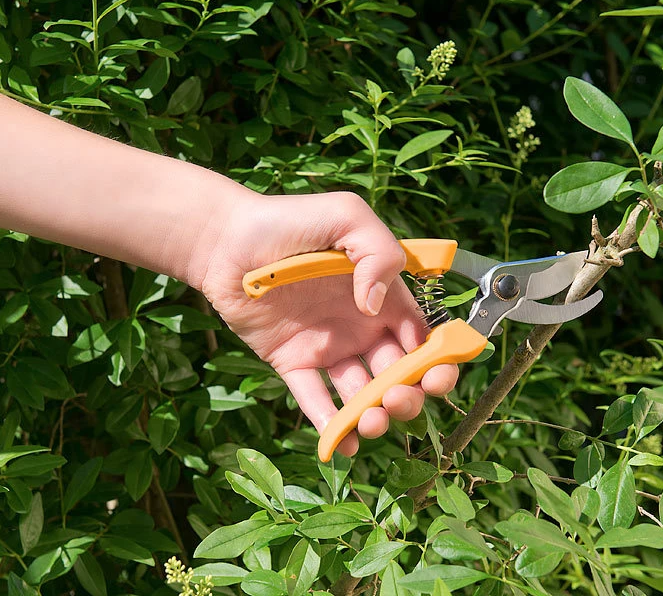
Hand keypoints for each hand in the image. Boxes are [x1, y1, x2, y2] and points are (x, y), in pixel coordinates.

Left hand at [193, 189, 458, 455]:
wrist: (225, 239)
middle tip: (396, 399)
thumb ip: (378, 254)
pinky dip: (330, 426)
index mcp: (382, 297)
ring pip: (361, 395)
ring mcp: (327, 347)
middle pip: (398, 375)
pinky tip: (341, 445)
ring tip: (370, 422)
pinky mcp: (293, 362)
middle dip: (408, 396)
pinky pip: (315, 400)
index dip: (437, 362)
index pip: (421, 338)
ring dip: (373, 417)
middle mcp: (361, 327)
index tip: (438, 377)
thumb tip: (375, 308)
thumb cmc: (289, 221)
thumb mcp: (347, 217)